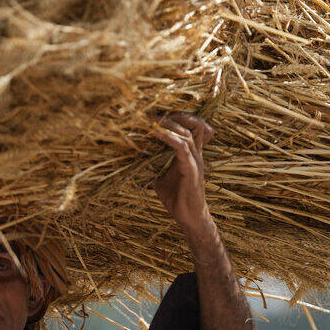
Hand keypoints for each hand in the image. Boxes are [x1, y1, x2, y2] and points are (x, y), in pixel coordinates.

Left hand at [151, 112, 215, 237]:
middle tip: (156, 112)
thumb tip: (133, 162)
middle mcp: (196, 154)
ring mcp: (196, 161)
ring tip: (154, 119)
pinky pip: (182, 148)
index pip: (192, 127)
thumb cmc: (176, 198)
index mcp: (191, 154)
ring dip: (170, 124)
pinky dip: (169, 138)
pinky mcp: (192, 169)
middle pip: (195, 124)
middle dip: (176, 115)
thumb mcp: (160, 177)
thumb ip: (153, 166)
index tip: (158, 113)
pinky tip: (156, 133)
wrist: (189, 217)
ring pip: (188, 133)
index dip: (178, 117)